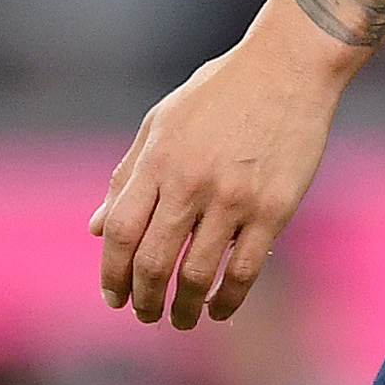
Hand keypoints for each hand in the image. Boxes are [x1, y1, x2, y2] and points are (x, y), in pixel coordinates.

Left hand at [92, 0, 353, 328]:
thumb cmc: (220, 91)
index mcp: (159, 158)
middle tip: (145, 314)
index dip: (112, 272)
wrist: (289, 65)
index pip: (121, 231)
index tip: (113, 296)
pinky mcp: (274, 208)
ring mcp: (235, 197)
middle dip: (144, 299)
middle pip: (154, 261)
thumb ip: (128, 175)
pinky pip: (245, 270)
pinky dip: (228, 300)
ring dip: (185, 308)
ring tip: (182, 319)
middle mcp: (192, 181)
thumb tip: (96, 227)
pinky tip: (220, 309)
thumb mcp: (162, 121)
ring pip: (198, 275)